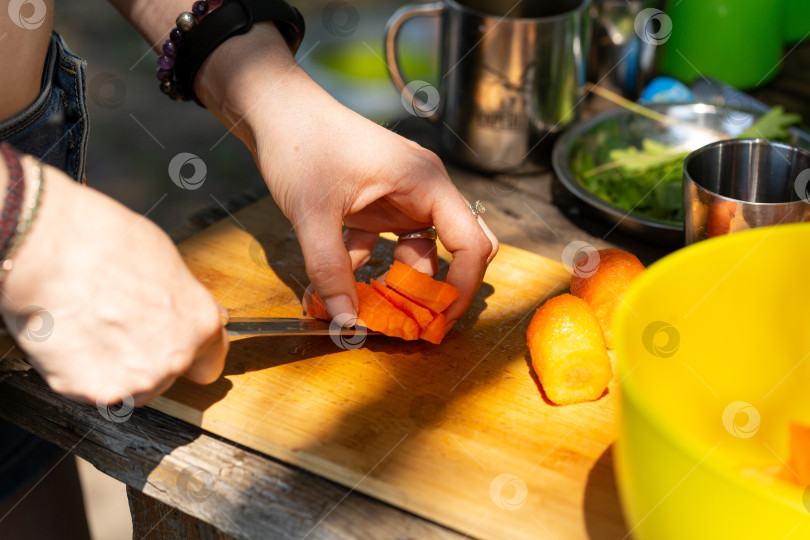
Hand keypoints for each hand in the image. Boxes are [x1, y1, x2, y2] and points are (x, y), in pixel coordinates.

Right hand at [0, 162, 227, 405]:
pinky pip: (98, 389)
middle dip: (152, 354)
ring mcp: (134, 380)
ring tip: (97, 327)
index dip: (194, 348)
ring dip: (120, 367)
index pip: (211, 358)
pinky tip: (78, 338)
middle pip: (170, 372)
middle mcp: (173, 358)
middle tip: (124, 323)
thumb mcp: (165, 260)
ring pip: (135, 386)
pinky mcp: (94, 392)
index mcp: (199, 324)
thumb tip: (188, 309)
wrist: (45, 247)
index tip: (181, 342)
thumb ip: (184, 299)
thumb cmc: (102, 242)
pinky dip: (87, 371)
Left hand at [255, 76, 497, 326]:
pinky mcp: (378, 203)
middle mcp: (422, 189)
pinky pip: (387, 245)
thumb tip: (347, 322)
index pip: (471, 242)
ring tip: (371, 313)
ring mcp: (401, 196)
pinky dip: (368, 268)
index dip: (462, 288)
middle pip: (458, 247)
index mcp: (425, 183)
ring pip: (420, 251)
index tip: (440, 323)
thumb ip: (330, 270)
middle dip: (442, 289)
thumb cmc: (300, 144)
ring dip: (399, 284)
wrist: (273, 108)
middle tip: (420, 325)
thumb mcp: (313, 213)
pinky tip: (335, 285)